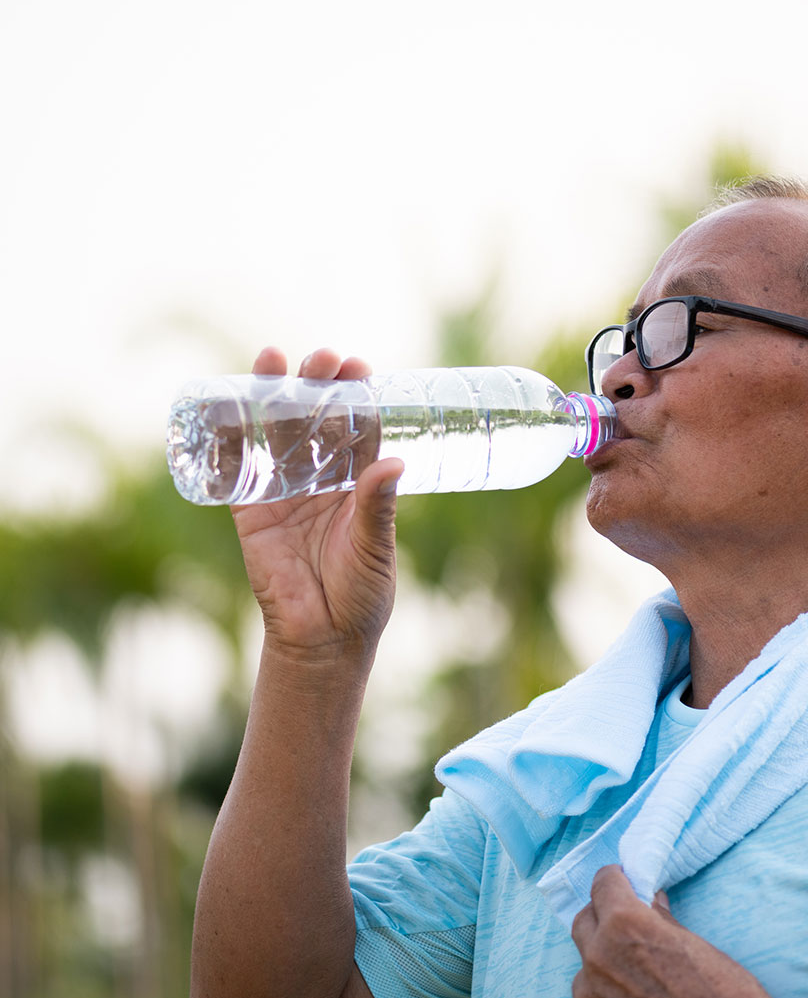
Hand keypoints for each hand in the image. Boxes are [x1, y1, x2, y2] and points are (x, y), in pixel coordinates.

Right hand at [232, 347, 406, 665]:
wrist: (322, 639)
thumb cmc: (362, 594)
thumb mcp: (376, 547)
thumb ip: (379, 507)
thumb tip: (394, 462)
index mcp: (359, 483)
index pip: (358, 428)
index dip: (356, 396)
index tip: (358, 366)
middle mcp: (323, 480)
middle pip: (316, 422)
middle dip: (317, 387)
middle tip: (322, 358)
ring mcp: (285, 492)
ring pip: (276, 435)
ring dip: (273, 397)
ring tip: (273, 360)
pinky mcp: (250, 512)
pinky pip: (236, 470)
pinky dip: (228, 439)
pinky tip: (224, 404)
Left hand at [571, 866, 785, 997]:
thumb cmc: (722, 992)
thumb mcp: (693, 944)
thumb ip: (659, 919)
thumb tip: (650, 901)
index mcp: (624, 924)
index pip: (603, 883)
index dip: (616, 879)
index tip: (625, 882)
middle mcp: (599, 955)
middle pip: (586, 918)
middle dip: (604, 914)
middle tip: (628, 920)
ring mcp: (590, 992)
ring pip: (585, 957)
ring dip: (602, 953)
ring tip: (634, 965)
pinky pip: (588, 991)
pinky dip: (604, 987)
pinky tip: (633, 993)